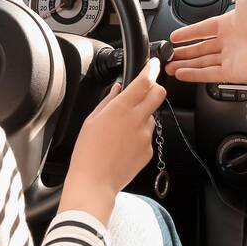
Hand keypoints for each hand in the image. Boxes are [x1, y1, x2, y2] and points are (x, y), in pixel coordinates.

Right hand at [61, 58, 166, 224]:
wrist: (95, 182)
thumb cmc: (87, 152)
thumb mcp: (91, 120)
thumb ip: (109, 101)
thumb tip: (118, 89)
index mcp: (121, 108)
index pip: (144, 82)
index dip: (151, 69)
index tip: (153, 63)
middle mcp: (137, 119)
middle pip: (159, 94)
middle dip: (155, 88)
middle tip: (144, 91)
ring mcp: (145, 135)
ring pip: (152, 116)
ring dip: (142, 116)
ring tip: (121, 131)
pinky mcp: (149, 150)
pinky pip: (147, 135)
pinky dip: (139, 135)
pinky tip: (123, 145)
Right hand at [166, 0, 246, 83]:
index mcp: (231, 24)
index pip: (204, 29)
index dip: (189, 33)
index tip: (176, 37)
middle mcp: (230, 41)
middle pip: (202, 48)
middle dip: (185, 51)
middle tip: (170, 54)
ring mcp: (231, 58)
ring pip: (203, 62)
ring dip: (186, 64)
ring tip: (170, 66)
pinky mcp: (233, 73)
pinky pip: (209, 74)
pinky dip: (194, 75)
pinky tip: (181, 74)